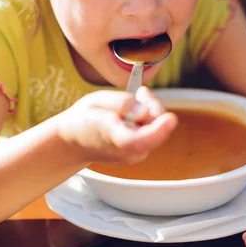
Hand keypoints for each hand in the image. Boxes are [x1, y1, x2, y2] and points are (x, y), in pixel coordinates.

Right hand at [58, 86, 176, 164]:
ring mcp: (137, 154)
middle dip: (152, 104)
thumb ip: (121, 103)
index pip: (140, 139)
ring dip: (149, 111)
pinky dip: (147, 119)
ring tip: (129, 106)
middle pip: (157, 126)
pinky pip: (154, 131)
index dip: (158, 129)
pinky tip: (132, 114)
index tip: (170, 118)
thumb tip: (144, 110)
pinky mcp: (141, 152)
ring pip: (157, 127)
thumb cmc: (84, 120)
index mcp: (116, 139)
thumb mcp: (96, 101)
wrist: (74, 142)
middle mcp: (130, 151)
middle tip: (140, 92)